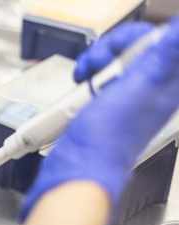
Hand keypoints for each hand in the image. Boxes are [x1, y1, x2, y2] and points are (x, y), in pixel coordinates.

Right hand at [21, 18, 178, 219]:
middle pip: (137, 45)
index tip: (121, 51)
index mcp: (168, 82)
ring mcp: (128, 93)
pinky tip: (82, 84)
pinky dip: (88, 74)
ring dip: (96, 61)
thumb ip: (163, 56)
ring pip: (116, 57)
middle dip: (112, 48)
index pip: (164, 40)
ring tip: (86, 76)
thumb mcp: (137, 88)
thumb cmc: (108, 138)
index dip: (137, 38)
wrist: (80, 162)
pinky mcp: (109, 100)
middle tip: (100, 64)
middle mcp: (151, 86)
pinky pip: (102, 73)